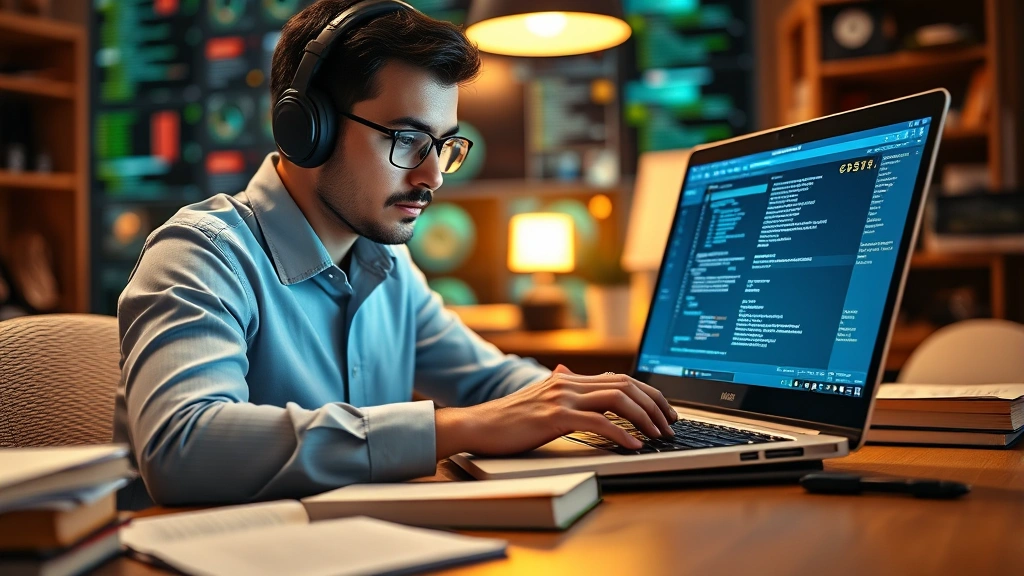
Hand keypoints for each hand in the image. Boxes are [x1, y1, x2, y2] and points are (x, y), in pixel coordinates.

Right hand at [435, 365, 677, 458]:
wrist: (476, 425)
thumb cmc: (507, 420)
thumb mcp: (539, 400)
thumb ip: (561, 389)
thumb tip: (572, 376)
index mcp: (568, 379)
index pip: (620, 379)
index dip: (648, 393)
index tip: (665, 412)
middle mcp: (568, 382)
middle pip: (625, 385)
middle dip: (655, 405)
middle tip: (671, 425)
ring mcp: (561, 398)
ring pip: (617, 399)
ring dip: (645, 418)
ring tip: (658, 436)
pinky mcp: (554, 417)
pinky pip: (597, 423)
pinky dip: (621, 434)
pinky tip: (634, 446)